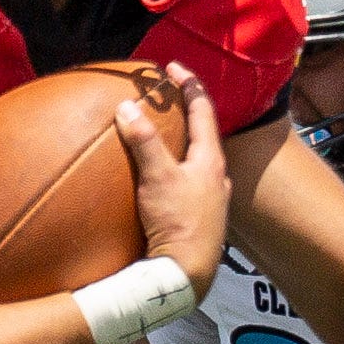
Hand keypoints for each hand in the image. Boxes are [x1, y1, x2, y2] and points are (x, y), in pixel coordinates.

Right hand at [117, 61, 230, 299]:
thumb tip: (126, 107)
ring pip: (198, 162)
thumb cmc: (178, 224)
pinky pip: (190, 185)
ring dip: (182, 146)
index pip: (203, 110)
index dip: (188, 85)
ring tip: (163, 137)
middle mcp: (216, 178)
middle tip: (167, 99)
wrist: (185, 276)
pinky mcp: (201, 219)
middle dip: (186, 114)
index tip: (173, 67)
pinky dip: (177, 172)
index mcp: (211, 161)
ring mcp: (211, 200)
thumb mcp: (158, 178)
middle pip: (204, 135)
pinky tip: (164, 181)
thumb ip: (143, 142)